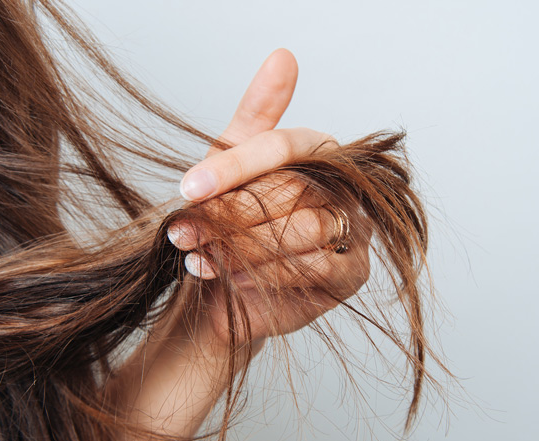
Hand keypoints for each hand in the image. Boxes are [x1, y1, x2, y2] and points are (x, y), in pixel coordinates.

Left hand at [116, 50, 372, 440]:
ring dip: (244, 246)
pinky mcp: (352, 272)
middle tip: (184, 230)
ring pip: (305, 229)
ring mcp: (353, 230)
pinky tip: (234, 278)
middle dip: (231, 214)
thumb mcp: (231, 167)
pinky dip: (267, 273)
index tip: (188, 187)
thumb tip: (283, 55)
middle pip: (294, 190)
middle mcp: (343, 187)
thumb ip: (256, 117)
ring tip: (201, 254)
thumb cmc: (233, 221)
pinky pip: (315, 268)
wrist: (228, 288)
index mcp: (318, 153)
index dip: (234, 166)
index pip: (284, 147)